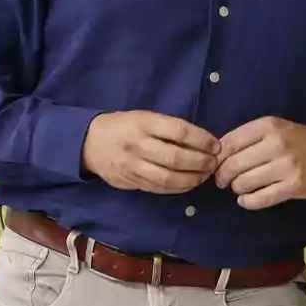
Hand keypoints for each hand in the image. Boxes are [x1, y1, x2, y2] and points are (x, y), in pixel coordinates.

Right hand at [82, 111, 220, 193]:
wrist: (89, 143)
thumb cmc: (124, 126)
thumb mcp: (144, 117)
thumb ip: (168, 127)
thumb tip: (202, 141)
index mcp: (143, 123)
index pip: (178, 131)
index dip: (201, 139)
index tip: (216, 145)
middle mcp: (138, 145)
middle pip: (175, 158)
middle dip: (200, 162)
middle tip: (214, 162)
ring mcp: (133, 166)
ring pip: (168, 178)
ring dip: (192, 179)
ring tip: (205, 175)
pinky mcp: (131, 182)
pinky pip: (159, 188)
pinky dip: (179, 188)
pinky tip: (190, 183)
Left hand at [215, 117, 305, 209]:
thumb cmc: (298, 140)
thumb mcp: (274, 128)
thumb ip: (247, 138)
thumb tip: (215, 155)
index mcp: (268, 126)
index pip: (229, 143)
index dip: (216, 157)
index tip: (214, 164)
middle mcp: (277, 144)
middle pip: (234, 165)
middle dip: (222, 176)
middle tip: (222, 180)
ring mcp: (286, 167)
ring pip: (244, 183)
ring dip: (236, 188)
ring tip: (239, 187)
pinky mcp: (293, 187)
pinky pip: (260, 199)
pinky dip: (248, 202)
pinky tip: (246, 199)